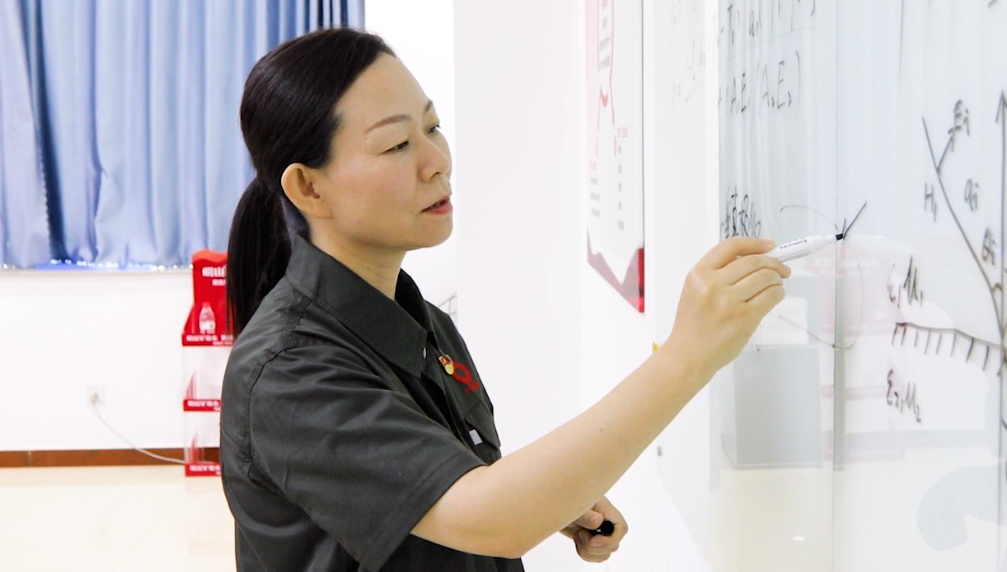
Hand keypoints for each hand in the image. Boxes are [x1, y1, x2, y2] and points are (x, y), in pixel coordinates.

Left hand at [560, 497, 626, 562]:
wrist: (556, 508)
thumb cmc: (565, 502)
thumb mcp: (572, 507)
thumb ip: (585, 515)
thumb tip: (598, 521)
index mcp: (605, 510)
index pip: (621, 528)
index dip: (610, 539)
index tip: (593, 539)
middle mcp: (606, 523)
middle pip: (613, 545)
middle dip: (594, 546)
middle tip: (580, 533)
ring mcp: (601, 534)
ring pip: (605, 554)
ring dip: (588, 551)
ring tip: (578, 536)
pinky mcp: (594, 542)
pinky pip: (597, 557)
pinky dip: (585, 555)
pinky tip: (578, 542)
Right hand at [662, 237, 790, 382]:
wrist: (687, 355)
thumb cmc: (693, 325)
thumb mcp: (695, 291)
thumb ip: (717, 274)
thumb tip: (754, 259)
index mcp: (698, 274)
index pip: (730, 246)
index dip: (754, 243)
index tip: (769, 245)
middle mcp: (712, 284)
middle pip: (753, 261)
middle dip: (774, 263)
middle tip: (782, 269)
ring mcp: (728, 302)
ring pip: (766, 277)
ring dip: (777, 279)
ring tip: (776, 285)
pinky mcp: (744, 318)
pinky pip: (771, 296)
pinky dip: (778, 293)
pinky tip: (775, 296)